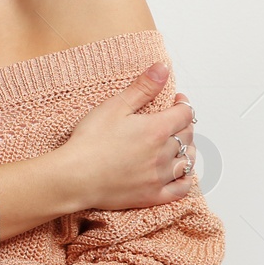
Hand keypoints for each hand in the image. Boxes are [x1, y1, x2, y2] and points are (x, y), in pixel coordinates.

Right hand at [48, 63, 197, 211]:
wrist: (75, 176)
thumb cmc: (90, 141)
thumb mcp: (114, 106)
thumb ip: (142, 88)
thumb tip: (162, 69)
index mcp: (157, 130)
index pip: (184, 114)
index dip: (183, 104)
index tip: (176, 100)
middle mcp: (164, 154)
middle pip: (187, 136)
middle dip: (184, 125)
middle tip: (174, 120)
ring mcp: (160, 177)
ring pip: (187, 162)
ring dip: (187, 151)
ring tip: (179, 144)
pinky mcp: (152, 195)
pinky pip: (181, 189)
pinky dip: (185, 180)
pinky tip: (181, 174)